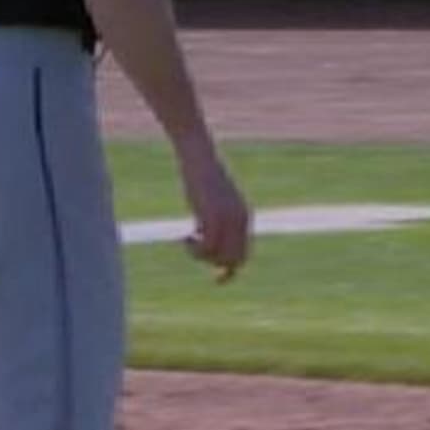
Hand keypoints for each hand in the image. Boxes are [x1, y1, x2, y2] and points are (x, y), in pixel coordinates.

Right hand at [176, 143, 250, 282]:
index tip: (216, 277)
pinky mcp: (214, 215)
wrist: (198, 151)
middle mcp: (241, 220)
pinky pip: (207, 247)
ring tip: (187, 239)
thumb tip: (204, 234)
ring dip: (200, 256)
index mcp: (245, 216)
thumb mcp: (212, 197)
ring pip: (219, 257)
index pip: (244, 254)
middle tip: (193, 248)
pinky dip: (194, 248)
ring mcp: (229, 219)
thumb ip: (215, 216)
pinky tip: (184, 236)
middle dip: (213, 263)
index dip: (229, 268)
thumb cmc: (201, 171)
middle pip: (235, 260)